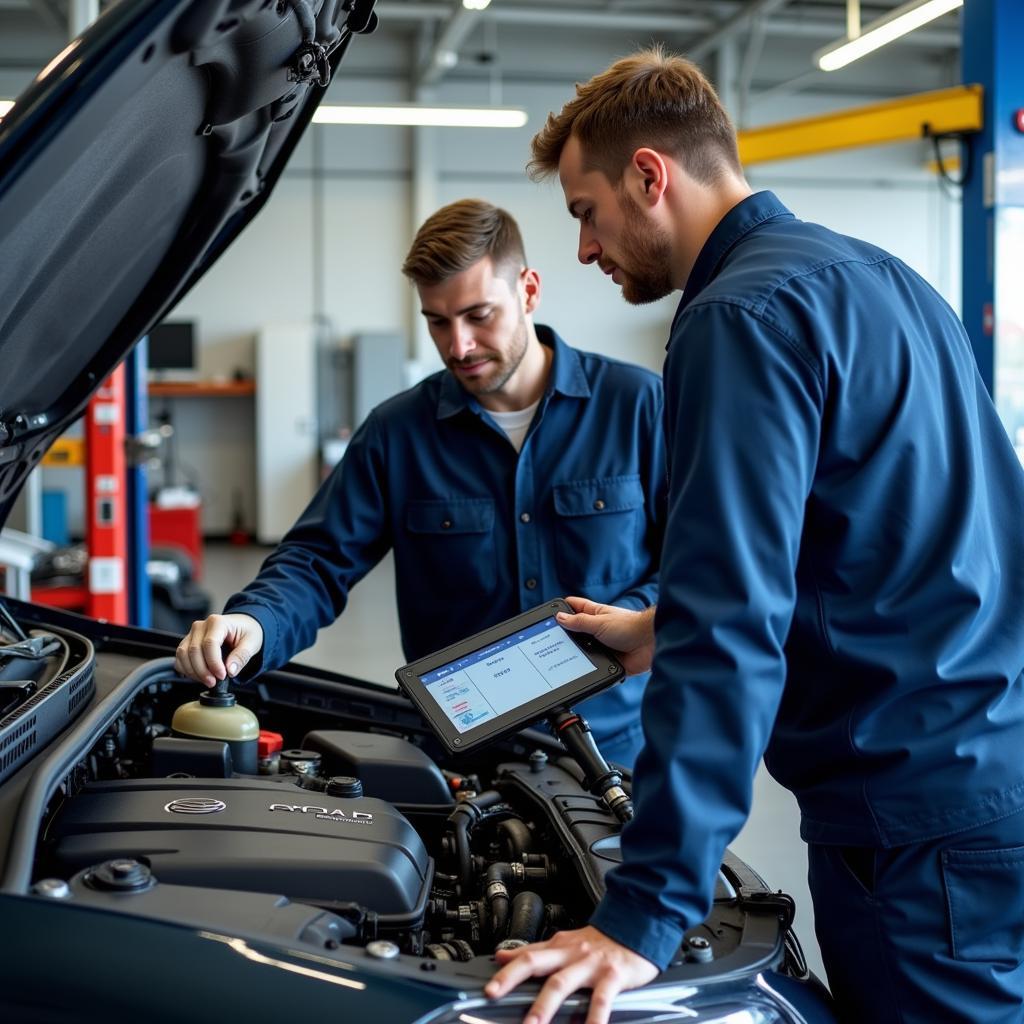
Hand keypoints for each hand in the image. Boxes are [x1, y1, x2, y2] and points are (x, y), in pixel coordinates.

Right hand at [175, 613, 263, 687]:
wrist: (242, 626)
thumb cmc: (246, 631)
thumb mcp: (252, 642)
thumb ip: (241, 656)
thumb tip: (230, 670)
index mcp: (217, 622)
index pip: (210, 644)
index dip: (214, 663)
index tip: (222, 675)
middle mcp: (201, 626)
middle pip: (194, 651)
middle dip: (203, 671)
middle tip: (214, 682)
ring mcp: (192, 634)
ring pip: (183, 655)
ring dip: (193, 672)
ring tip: (208, 681)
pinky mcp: (187, 643)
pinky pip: (180, 658)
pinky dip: (187, 670)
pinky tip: (200, 676)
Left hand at [485, 926, 658, 1023]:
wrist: (637, 925)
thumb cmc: (600, 941)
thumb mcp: (564, 942)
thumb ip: (534, 951)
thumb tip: (502, 956)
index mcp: (558, 947)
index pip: (526, 957)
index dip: (505, 972)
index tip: (488, 989)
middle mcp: (571, 954)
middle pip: (537, 964)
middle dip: (514, 981)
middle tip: (495, 997)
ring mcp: (591, 965)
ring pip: (563, 982)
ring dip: (546, 1004)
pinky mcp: (613, 976)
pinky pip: (601, 999)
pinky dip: (594, 1017)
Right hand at [557, 597, 655, 675]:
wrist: (651, 644)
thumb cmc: (630, 626)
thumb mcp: (599, 622)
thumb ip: (579, 622)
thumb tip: (559, 617)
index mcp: (594, 616)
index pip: (574, 609)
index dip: (562, 610)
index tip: (548, 616)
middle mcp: (597, 631)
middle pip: (576, 633)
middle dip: (566, 638)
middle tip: (550, 644)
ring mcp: (603, 647)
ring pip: (583, 653)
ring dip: (578, 657)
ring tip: (563, 662)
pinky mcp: (609, 664)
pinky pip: (595, 669)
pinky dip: (590, 671)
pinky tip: (581, 674)